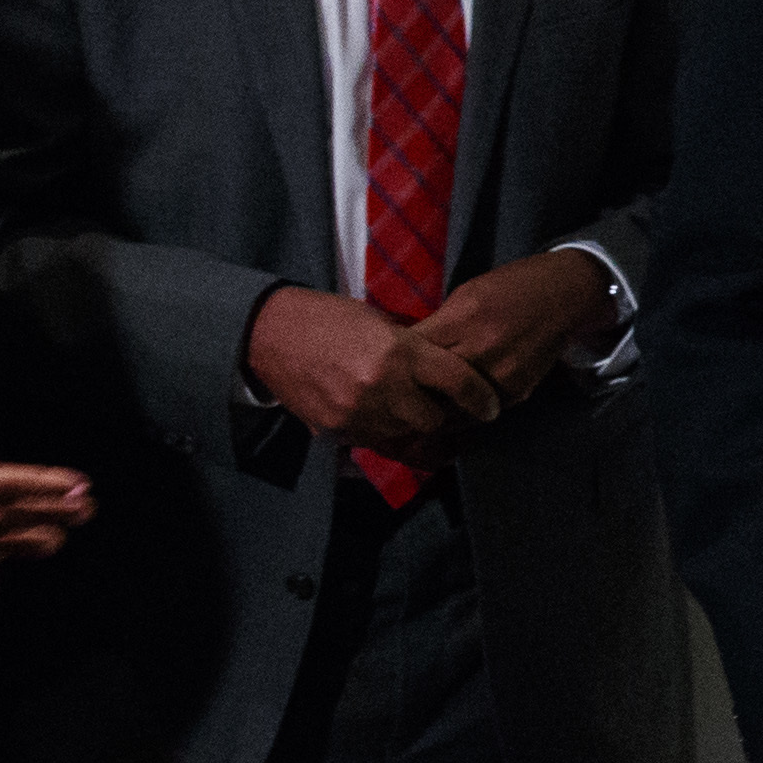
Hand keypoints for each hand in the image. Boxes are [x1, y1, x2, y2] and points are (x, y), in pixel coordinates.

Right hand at [244, 283, 493, 456]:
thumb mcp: (380, 321)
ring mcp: (358, 412)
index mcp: (400, 350)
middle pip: (434, 420)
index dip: (480, 398)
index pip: (457, 381)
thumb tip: (447, 362)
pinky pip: (376, 444)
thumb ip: (413, 345)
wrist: (271, 333)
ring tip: (422, 419)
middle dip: (446, 418)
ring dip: (417, 430)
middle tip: (453, 414)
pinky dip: (389, 437)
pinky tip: (392, 426)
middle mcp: (383, 385)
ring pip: (406, 437)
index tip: (491, 407)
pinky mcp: (337, 429)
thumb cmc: (330, 318)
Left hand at [415, 250, 621, 418]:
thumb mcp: (466, 295)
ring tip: (423, 409)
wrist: (563, 296)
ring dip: (438, 410)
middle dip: (413, 393)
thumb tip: (409, 350)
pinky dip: (466, 411)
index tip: (388, 372)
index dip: (397, 366)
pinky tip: (456, 406)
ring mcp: (501, 376)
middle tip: (399, 398)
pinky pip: (481, 411)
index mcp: (462, 320)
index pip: (415, 356)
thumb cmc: (510, 287)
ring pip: (454, 408)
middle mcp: (481, 351)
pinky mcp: (517, 392)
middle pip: (430, 387)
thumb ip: (439, 324)